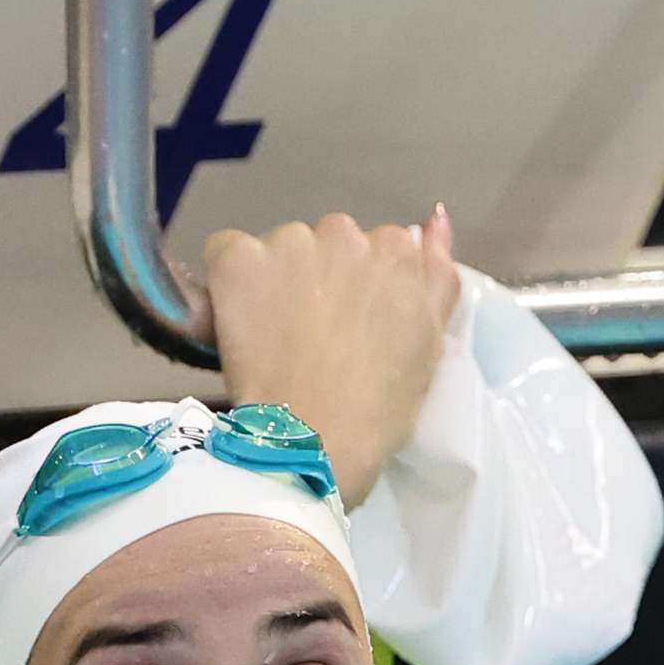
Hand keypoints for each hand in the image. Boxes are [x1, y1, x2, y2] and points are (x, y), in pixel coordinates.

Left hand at [192, 208, 459, 509]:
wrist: (314, 444)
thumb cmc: (378, 411)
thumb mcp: (428, 345)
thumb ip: (437, 277)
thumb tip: (433, 220)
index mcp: (397, 254)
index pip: (374, 249)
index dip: (357, 289)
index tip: (348, 327)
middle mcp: (347, 234)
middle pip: (326, 243)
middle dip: (317, 278)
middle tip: (311, 337)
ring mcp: (291, 244)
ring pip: (279, 248)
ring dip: (275, 279)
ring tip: (273, 338)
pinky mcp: (240, 260)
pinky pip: (227, 253)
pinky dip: (227, 283)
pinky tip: (235, 323)